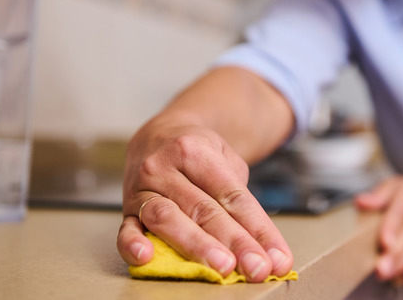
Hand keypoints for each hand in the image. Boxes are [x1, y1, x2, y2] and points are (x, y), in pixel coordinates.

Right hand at [116, 118, 292, 281]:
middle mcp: (165, 167)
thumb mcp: (225, 160)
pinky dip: (133, 244)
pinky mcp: (126, 207)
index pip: (232, 195)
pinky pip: (126, 227)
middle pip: (204, 209)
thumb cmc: (198, 155)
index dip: (257, 229)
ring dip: (197, 246)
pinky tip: (146, 258)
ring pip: (168, 218)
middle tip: (256, 268)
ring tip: (222, 268)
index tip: (276, 257)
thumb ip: (238, 198)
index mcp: (196, 151)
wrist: (158, 135)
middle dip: (234, 242)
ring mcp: (143, 187)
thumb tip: (263, 246)